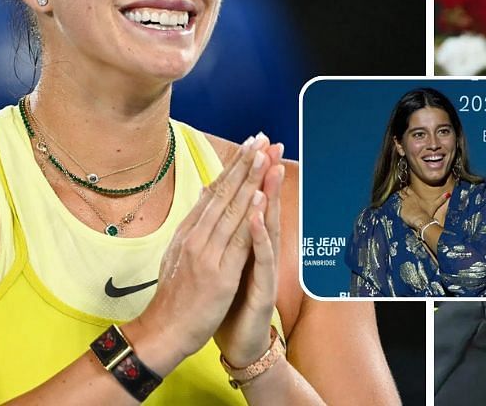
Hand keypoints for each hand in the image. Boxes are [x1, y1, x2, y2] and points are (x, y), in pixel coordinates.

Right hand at [130, 133, 275, 369]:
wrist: (162, 333)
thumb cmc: (175, 299)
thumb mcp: (179, 256)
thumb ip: (193, 228)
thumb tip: (205, 198)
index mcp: (188, 232)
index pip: (214, 192)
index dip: (232, 167)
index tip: (248, 145)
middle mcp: (196, 237)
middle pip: (223, 194)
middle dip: (244, 164)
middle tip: (260, 139)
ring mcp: (206, 254)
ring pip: (232, 210)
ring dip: (249, 180)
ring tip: (263, 155)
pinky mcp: (219, 274)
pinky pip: (238, 240)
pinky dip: (250, 217)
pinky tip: (260, 197)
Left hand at [215, 140, 285, 367]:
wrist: (237, 342)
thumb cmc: (230, 303)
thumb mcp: (224, 262)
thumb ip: (226, 232)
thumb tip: (214, 199)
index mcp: (245, 243)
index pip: (249, 201)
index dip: (251, 173)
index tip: (255, 143)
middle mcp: (258, 251)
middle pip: (261, 206)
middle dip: (265, 174)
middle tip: (271, 144)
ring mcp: (263, 269)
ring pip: (266, 227)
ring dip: (268, 196)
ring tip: (270, 168)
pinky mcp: (263, 289)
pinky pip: (261, 257)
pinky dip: (260, 235)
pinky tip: (258, 216)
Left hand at [397, 187, 449, 229]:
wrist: (421, 220)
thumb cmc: (427, 213)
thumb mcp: (435, 205)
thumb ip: (441, 199)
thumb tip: (448, 194)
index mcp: (415, 196)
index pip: (408, 190)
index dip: (406, 190)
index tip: (405, 190)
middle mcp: (409, 198)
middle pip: (402, 192)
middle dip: (402, 193)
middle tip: (401, 194)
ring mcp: (404, 204)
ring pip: (399, 199)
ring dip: (399, 199)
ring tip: (400, 200)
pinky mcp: (401, 210)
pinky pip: (398, 207)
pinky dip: (399, 208)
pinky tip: (400, 209)